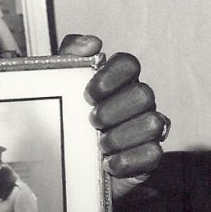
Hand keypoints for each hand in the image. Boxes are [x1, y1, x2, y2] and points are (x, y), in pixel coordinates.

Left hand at [58, 35, 167, 180]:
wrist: (62, 168)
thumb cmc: (64, 122)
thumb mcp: (57, 88)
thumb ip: (69, 58)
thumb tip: (92, 43)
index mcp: (116, 82)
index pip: (128, 64)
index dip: (112, 76)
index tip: (88, 93)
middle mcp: (136, 103)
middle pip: (144, 94)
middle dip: (114, 110)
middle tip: (91, 121)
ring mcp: (145, 130)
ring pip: (153, 123)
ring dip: (121, 135)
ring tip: (99, 145)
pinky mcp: (147, 159)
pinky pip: (153, 154)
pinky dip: (128, 160)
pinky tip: (108, 164)